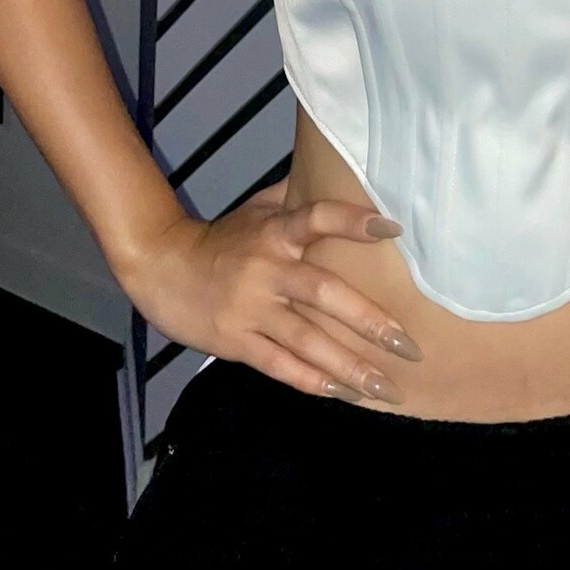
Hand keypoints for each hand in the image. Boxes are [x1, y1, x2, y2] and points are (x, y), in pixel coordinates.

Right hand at [118, 177, 423, 401]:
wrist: (162, 268)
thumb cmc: (222, 238)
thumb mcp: (257, 208)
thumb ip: (297, 197)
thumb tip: (341, 174)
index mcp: (275, 232)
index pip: (316, 218)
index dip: (352, 221)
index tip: (393, 228)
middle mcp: (267, 269)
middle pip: (322, 293)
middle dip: (368, 320)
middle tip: (407, 344)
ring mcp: (251, 310)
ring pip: (306, 340)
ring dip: (349, 366)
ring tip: (385, 387)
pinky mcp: (236, 343)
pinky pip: (279, 366)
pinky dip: (312, 381)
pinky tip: (343, 394)